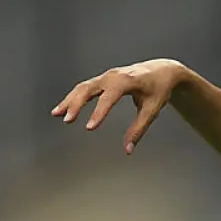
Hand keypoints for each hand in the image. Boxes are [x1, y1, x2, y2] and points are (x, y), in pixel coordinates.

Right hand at [51, 59, 187, 153]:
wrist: (162, 70)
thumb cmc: (159, 89)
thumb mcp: (152, 110)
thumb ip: (139, 129)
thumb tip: (128, 150)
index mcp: (127, 80)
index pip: (109, 98)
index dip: (99, 113)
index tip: (89, 128)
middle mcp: (113, 76)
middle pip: (89, 89)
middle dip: (76, 104)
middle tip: (67, 120)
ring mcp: (107, 76)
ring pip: (83, 87)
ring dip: (70, 100)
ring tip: (57, 114)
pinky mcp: (104, 79)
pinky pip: (86, 87)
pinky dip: (74, 96)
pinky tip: (65, 108)